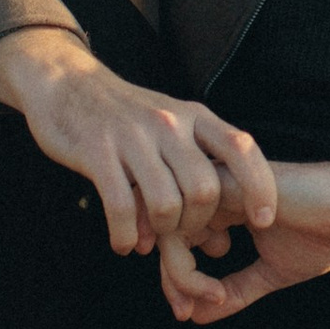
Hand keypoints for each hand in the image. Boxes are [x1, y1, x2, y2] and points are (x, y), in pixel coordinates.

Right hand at [0, 26, 275, 262]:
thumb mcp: (171, 131)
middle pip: (204, 189)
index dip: (260, 187)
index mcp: (193, 116)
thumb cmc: (126, 119)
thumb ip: (198, 179)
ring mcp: (131, 137)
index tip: (264, 221)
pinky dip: (125, 236)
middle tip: (183, 236)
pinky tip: (123, 244)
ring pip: (166, 204)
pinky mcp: (97, 151)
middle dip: (198, 223)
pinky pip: (122, 207)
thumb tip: (222, 245)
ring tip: (151, 239)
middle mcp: (168, 123)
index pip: (241, 148)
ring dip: (161, 233)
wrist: (66, 83)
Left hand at [156, 159, 329, 323]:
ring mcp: (219, 186)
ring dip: (179, 274)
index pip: (175, 237)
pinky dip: (189, 263)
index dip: (173, 277)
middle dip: (170, 278)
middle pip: (163, 232)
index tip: (186, 311)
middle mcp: (216, 192)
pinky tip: (217, 285)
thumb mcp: (271, 273)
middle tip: (185, 310)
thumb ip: (233, 291)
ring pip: (168, 228)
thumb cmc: (324, 233)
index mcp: (224, 206)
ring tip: (210, 297)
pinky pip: (185, 224)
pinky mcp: (227, 188)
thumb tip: (193, 317)